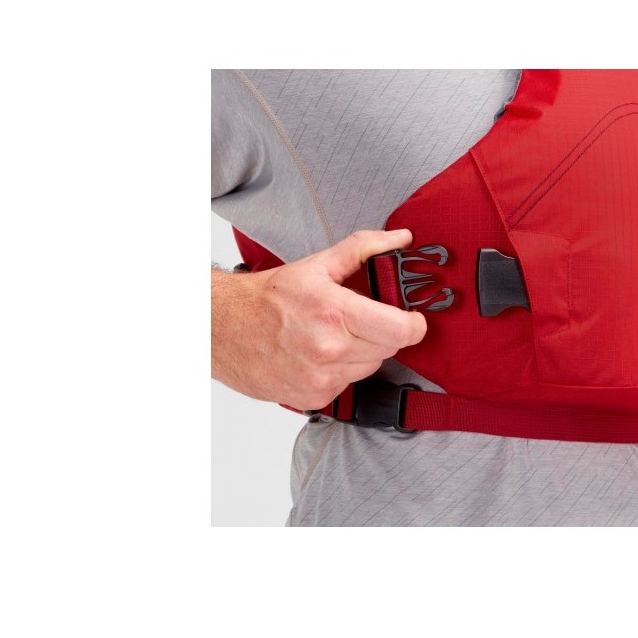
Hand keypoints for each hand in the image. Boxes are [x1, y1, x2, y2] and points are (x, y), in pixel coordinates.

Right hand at [211, 229, 426, 408]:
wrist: (222, 329)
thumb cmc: (266, 298)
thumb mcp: (317, 265)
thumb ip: (364, 250)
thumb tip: (400, 239)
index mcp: (334, 313)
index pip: (402, 331)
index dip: (415, 324)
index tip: (412, 318)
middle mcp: (329, 350)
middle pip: (390, 349)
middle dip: (383, 333)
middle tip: (360, 319)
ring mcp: (321, 379)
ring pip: (370, 367)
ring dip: (362, 352)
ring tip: (334, 335)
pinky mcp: (313, 398)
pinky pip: (348, 385)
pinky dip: (341, 371)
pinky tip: (319, 355)